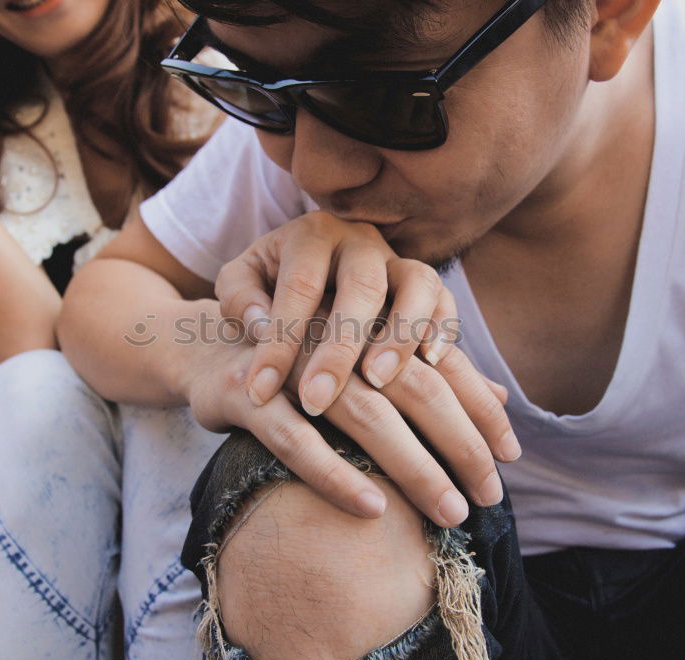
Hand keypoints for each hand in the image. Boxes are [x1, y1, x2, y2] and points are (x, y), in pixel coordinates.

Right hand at [185, 301, 518, 527]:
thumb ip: (430, 371)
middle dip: (459, 444)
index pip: (440, 364)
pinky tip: (373, 508)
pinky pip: (296, 439)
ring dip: (412, 467)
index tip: (511, 456)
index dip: (477, 408)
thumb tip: (499, 395)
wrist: (204, 344)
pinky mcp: (247, 390)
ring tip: (448, 511)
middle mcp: (336, 330)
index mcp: (369, 316)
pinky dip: (336, 473)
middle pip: (416, 387)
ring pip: (364, 414)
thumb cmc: (299, 354)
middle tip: (489, 496)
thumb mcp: (364, 356)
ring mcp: (290, 360)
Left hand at [215, 210, 517, 449]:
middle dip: (339, 349)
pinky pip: (444, 299)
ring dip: (400, 335)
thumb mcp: (241, 279)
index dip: (277, 342)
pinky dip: (443, 328)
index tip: (258, 391)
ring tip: (377, 382)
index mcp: (310, 235)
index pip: (297, 287)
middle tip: (317, 400)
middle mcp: (360, 240)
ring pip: (416, 285)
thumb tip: (258, 324)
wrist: (305, 264)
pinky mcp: (424, 282)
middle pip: (360, 287)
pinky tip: (431, 363)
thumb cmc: (268, 281)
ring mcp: (398, 259)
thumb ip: (240, 297)